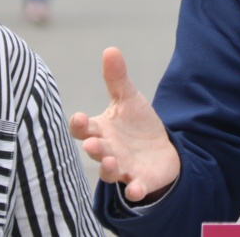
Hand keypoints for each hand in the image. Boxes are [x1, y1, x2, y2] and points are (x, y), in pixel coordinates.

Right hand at [69, 47, 180, 202]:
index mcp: (101, 130)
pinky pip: (134, 189)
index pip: (83, 129)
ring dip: (108, 168)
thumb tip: (110, 49)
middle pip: (95, 150)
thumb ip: (117, 79)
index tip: (79, 118)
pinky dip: (134, 190)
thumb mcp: (129, 99)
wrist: (160, 150)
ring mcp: (122, 168)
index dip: (79, 125)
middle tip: (93, 143)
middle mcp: (107, 151)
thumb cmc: (136, 125)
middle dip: (93, 148)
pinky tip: (135, 189)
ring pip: (110, 171)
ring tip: (109, 161)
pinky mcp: (139, 181)